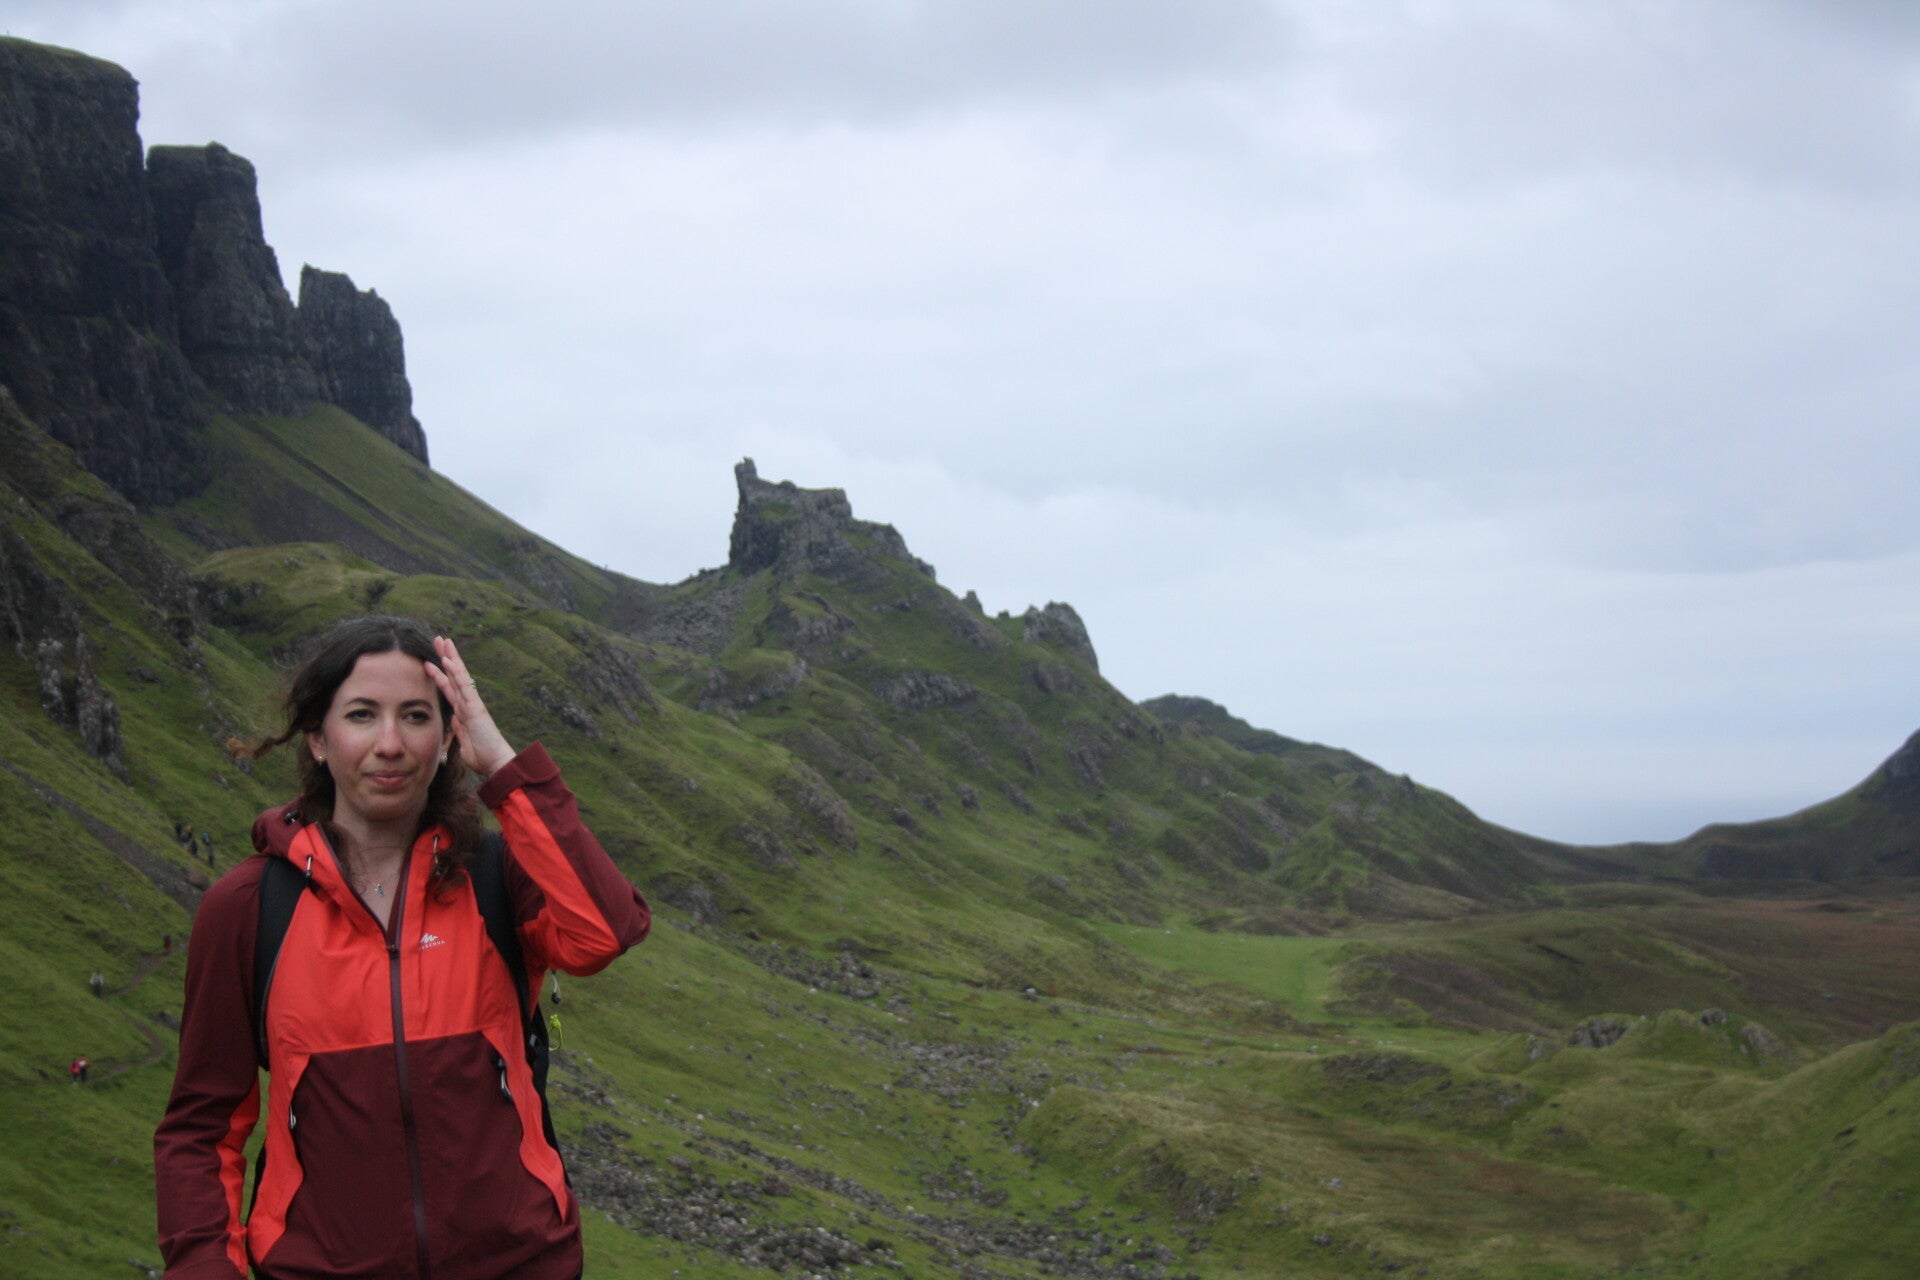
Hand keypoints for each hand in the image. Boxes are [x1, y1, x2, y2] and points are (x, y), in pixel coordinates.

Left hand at [426, 636, 515, 777]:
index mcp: (464, 711)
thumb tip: (453, 721)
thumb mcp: (463, 743)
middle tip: (438, 640)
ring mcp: (472, 703)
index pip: (450, 688)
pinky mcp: (475, 706)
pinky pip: (464, 685)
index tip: (431, 661)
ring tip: (442, 641)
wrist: (496, 763)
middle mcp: (468, 703)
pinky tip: (448, 659)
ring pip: (459, 675)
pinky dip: (455, 671)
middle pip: (454, 675)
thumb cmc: (482, 757)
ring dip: (450, 657)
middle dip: (446, 657)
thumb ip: (458, 730)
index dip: (440, 674)